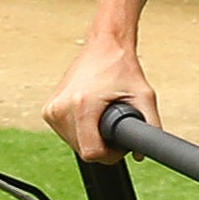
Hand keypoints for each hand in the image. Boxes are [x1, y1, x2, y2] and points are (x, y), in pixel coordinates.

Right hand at [42, 36, 158, 167]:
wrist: (104, 45)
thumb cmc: (121, 67)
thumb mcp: (145, 96)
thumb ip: (150, 126)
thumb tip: (141, 153)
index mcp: (82, 105)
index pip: (91, 152)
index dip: (110, 153)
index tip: (119, 142)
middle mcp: (61, 108)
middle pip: (83, 149)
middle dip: (101, 143)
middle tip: (113, 122)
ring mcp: (51, 109)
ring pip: (74, 143)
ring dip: (90, 136)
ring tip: (101, 114)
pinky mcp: (48, 110)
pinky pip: (66, 133)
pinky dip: (80, 129)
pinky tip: (89, 112)